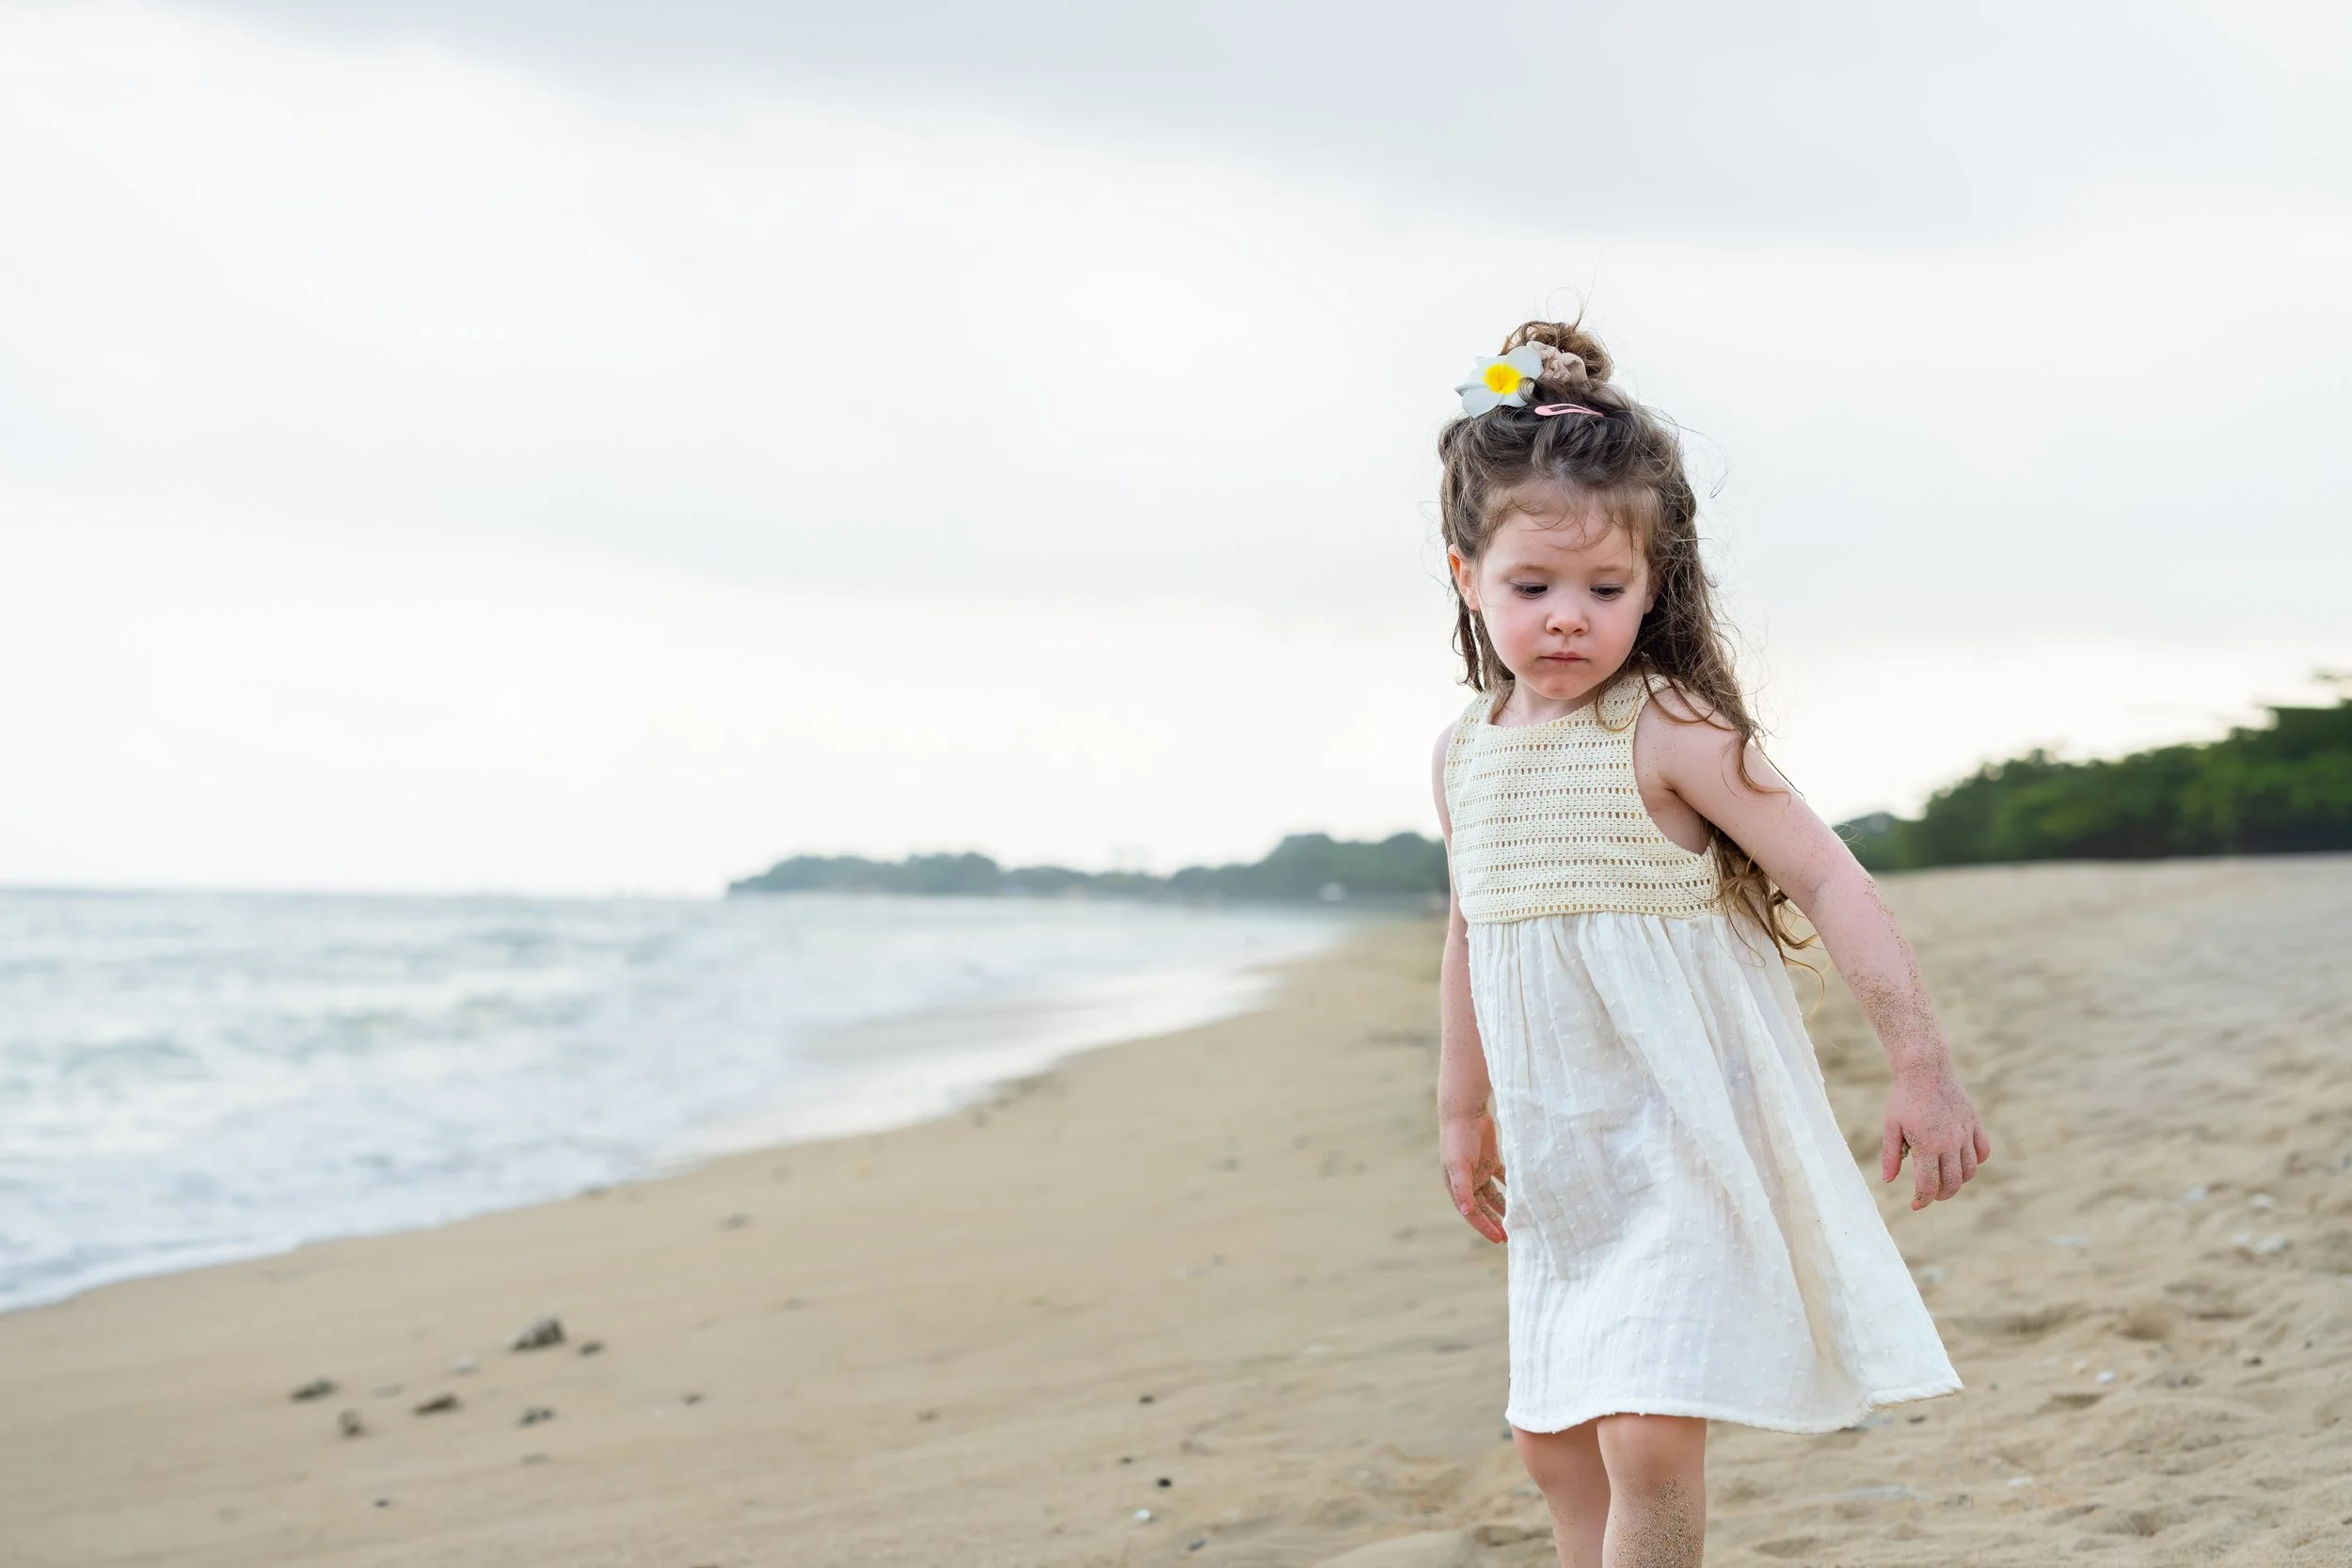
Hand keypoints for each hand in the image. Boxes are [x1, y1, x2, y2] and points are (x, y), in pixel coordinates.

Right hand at [1440, 1109, 1506, 1242]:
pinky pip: (1503, 1178)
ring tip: (1518, 1221)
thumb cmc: (1458, 1139)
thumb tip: (1467, 1212)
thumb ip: (1463, 1189)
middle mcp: (1467, 1181)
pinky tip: (1524, 1194)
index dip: (1484, 1226)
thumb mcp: (1459, 1166)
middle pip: (1483, 1207)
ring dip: (1504, 1207)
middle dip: (1495, 1222)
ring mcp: (1479, 1170)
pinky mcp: (1490, 1159)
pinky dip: (1512, 1186)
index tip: (1499, 1239)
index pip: (1472, 1212)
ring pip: (1494, 1195)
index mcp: (1457, 1186)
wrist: (1465, 1111)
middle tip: (1510, 1237)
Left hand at [1882, 1065, 1990, 1209]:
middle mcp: (1950, 1142)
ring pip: (1970, 1171)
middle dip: (1941, 1195)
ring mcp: (1965, 1133)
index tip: (1915, 1205)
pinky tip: (1962, 1162)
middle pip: (1953, 1183)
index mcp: (1927, 1145)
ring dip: (1959, 1181)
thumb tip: (1888, 1180)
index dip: (1922, 1200)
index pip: (1929, 1185)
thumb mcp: (1891, 1127)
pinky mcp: (1974, 1123)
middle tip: (1930, 1194)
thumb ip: (1890, 1155)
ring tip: (1945, 1180)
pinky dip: (1975, 1162)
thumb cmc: (1903, 1098)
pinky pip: (1983, 1151)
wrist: (1924, 1069)